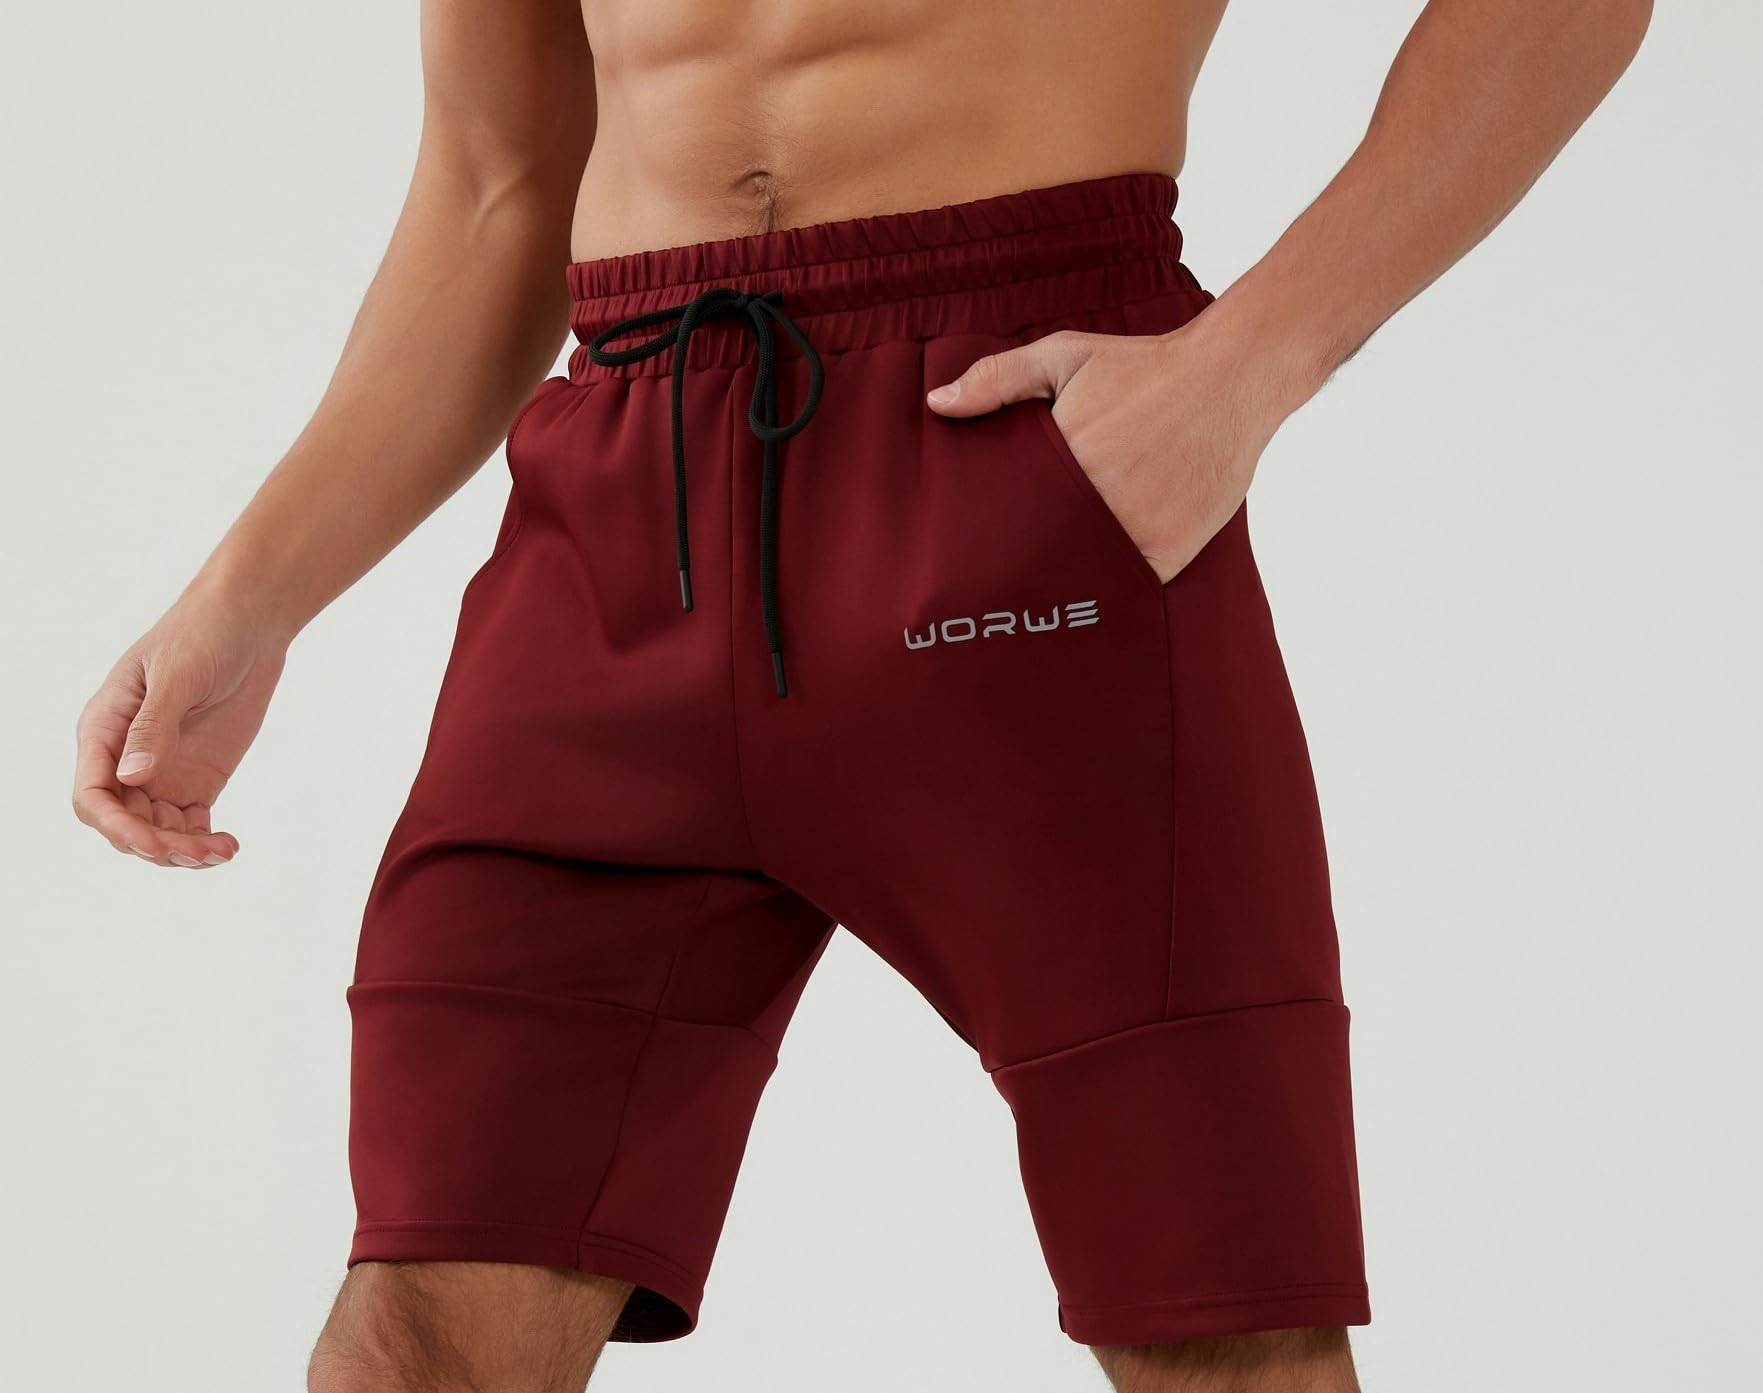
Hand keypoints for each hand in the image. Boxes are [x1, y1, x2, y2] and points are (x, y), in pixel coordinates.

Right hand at [73, 587, 286, 867]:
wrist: (248, 623)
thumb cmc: (201, 634)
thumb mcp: (176, 676)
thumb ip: (153, 726)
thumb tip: (132, 776)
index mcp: (104, 730)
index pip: (92, 796)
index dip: (116, 827)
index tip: (152, 843)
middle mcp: (126, 758)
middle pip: (124, 822)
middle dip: (154, 846)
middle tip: (199, 853)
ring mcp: (161, 771)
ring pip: (157, 831)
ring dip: (182, 852)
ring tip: (220, 853)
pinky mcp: (197, 778)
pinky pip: (190, 825)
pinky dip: (205, 842)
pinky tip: (228, 847)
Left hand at [926, 317, 1290, 580]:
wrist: (1231, 380)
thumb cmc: (1144, 368)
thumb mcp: (1065, 356)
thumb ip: (997, 379)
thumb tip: (937, 403)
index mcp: (1063, 461)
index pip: (1009, 516)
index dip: (990, 533)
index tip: (973, 547)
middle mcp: (1098, 503)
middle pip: (1041, 552)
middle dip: (1021, 562)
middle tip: (993, 581)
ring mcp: (1136, 534)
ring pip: (1082, 575)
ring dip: (1063, 581)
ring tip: (1038, 593)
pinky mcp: (1168, 554)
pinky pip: (1126, 586)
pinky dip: (1110, 588)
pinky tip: (1091, 589)